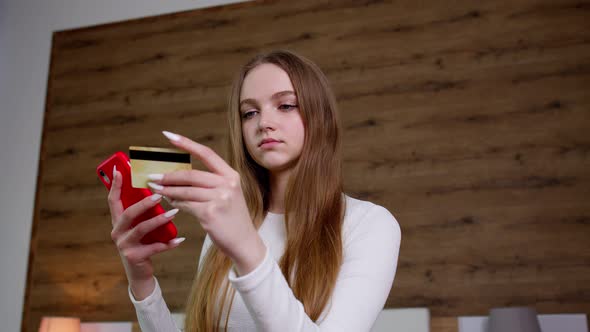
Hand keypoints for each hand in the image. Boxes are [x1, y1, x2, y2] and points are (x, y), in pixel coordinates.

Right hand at [107, 164, 184, 297]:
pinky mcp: (135, 257)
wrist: (140, 273)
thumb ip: (143, 213)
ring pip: (141, 229)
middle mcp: (117, 232)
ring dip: (159, 220)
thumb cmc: (143, 244)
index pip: (113, 200)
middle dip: (143, 203)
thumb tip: (158, 189)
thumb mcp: (140, 227)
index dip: (115, 185)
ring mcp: (124, 245)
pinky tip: (180, 239)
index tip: (118, 169)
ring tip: (174, 213)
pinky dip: (168, 243)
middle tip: (159, 195)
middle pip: (128, 213)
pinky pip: (154, 247)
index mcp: (117, 221)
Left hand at [147, 131, 265, 274]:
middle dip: (169, 175)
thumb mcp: (226, 195)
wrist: (244, 242)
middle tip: (152, 175)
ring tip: (155, 187)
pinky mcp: (210, 213)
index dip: (186, 143)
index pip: (206, 154)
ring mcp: (219, 198)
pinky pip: (185, 205)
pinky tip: (168, 201)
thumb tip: (177, 176)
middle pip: (191, 174)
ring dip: (167, 189)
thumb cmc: (232, 219)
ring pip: (185, 190)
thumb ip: (208, 184)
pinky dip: (174, 203)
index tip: (168, 135)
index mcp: (231, 175)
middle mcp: (227, 184)